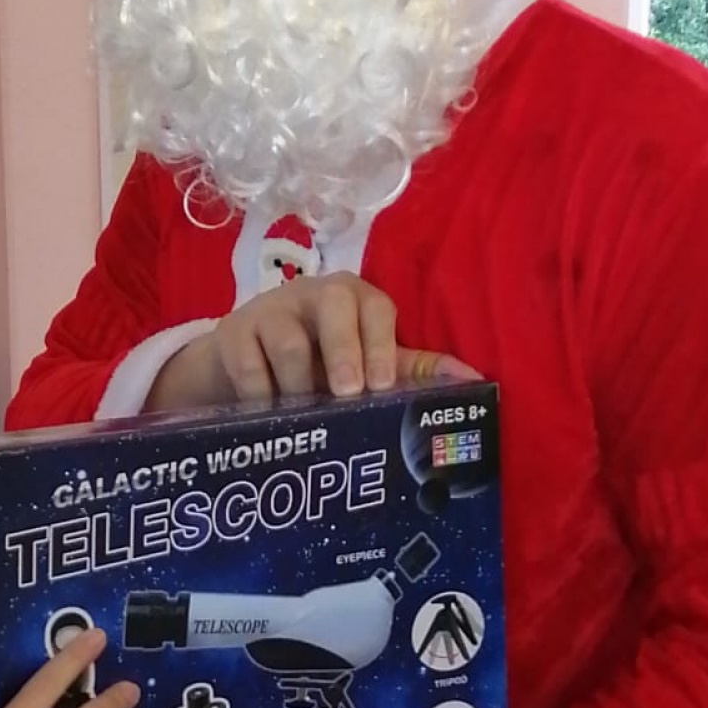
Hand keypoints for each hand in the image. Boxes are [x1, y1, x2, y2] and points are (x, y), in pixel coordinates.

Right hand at [146, 274, 476, 412]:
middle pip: (335, 304)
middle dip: (343, 350)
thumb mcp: (365, 364)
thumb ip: (413, 371)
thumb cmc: (319, 362)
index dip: (381, 345)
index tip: (380, 387)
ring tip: (303, 413)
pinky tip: (266, 413)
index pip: (377, 307)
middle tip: (345, 393)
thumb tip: (474, 379)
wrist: (246, 362)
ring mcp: (270, 310)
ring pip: (287, 340)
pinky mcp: (233, 333)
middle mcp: (315, 294)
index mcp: (356, 299)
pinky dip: (260, 394)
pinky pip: (248, 364)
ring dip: (298, 384)